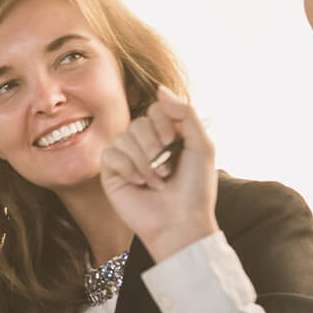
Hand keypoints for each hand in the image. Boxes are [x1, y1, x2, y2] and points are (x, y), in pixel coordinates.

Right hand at [99, 86, 221, 260]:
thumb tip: (159, 89)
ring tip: (156, 182)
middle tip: (167, 169)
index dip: (162, 123)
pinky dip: (127, 168)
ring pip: (123, 138)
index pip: (155, 109)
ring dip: (144, 162)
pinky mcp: (111, 173)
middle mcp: (144, 144)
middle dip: (153, 146)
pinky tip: (139, 184)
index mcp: (166, 136)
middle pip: (137, 123)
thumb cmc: (195, 189)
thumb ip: (185, 113)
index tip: (173, 143)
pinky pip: (110, 154)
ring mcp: (126, 158)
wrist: (180, 222)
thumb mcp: (202, 146)